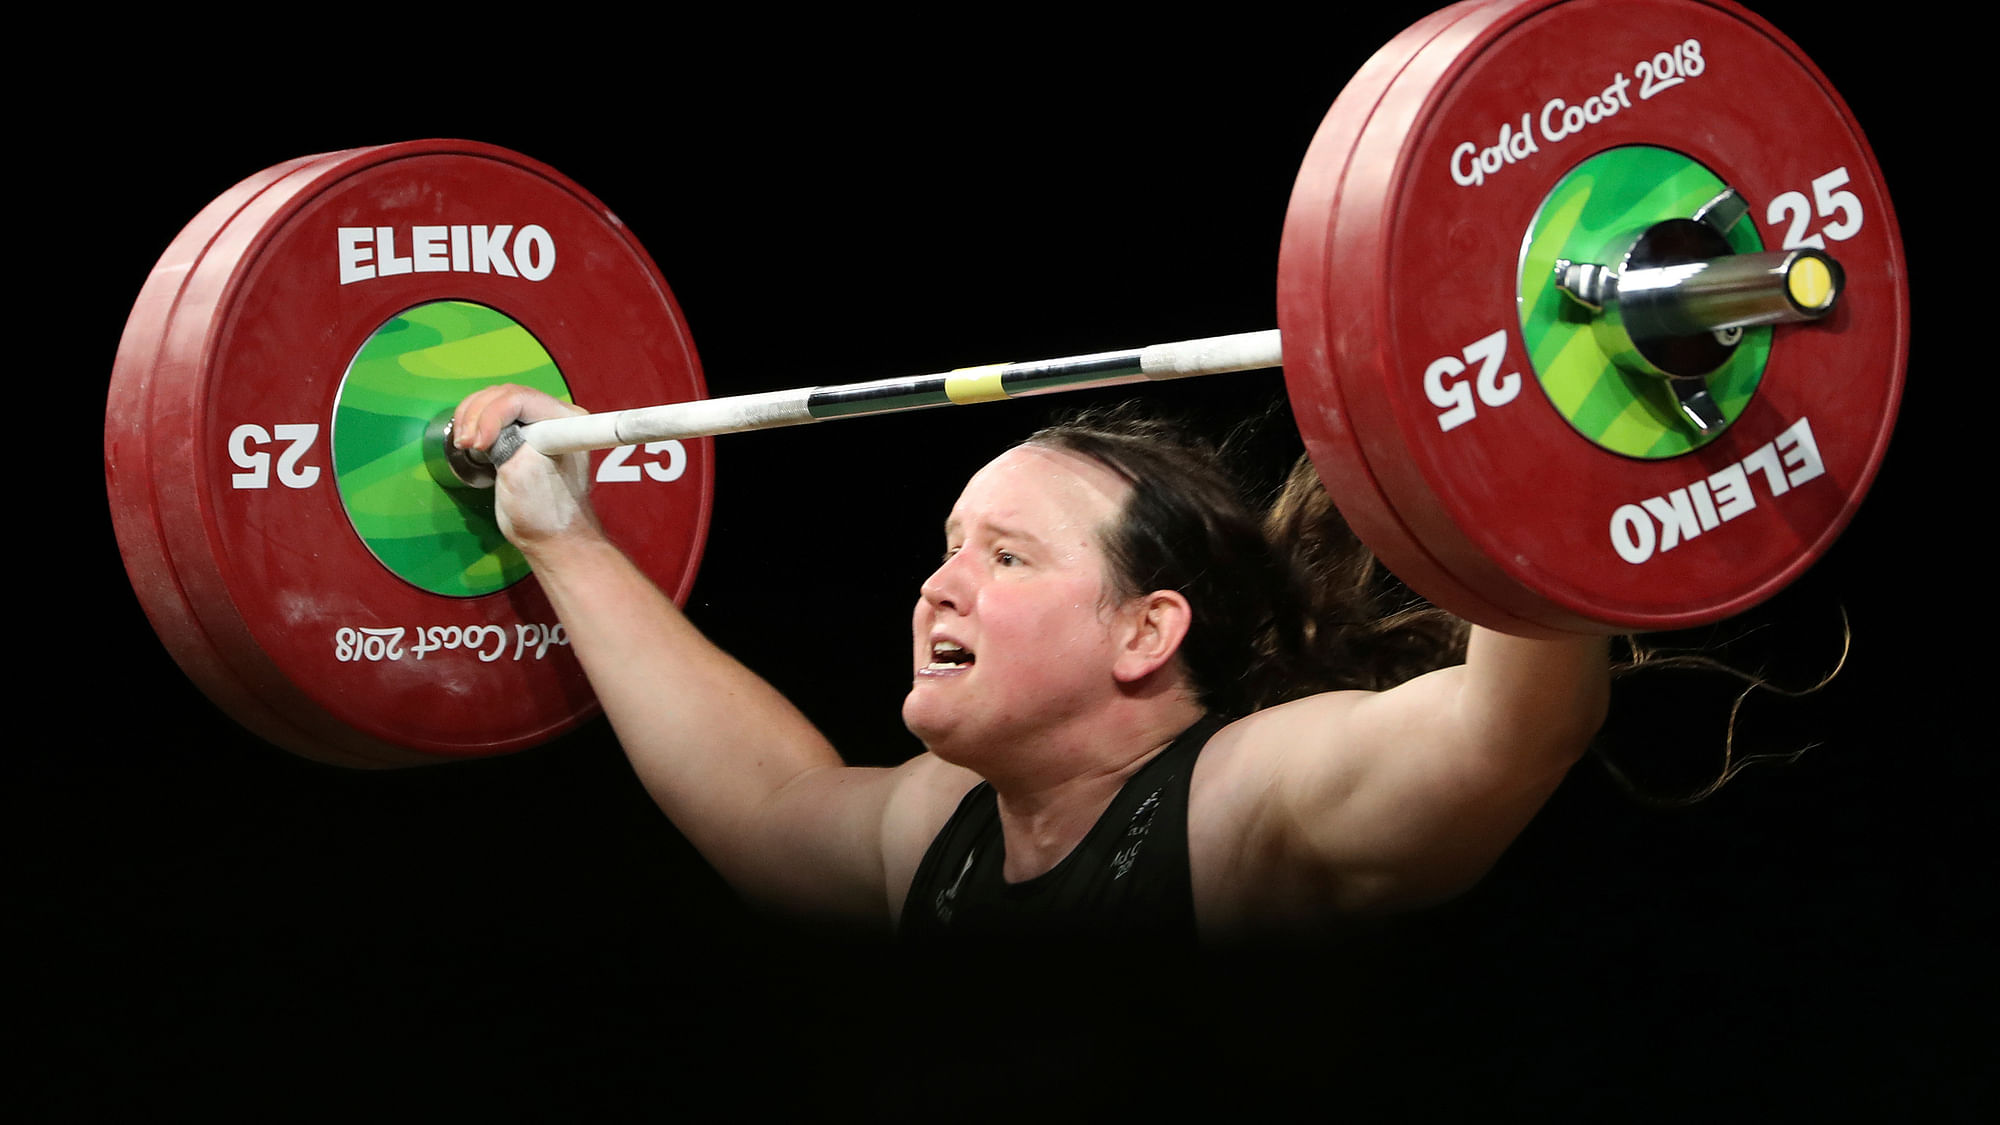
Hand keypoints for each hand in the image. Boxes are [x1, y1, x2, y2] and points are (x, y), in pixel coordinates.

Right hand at [452, 384, 599, 548]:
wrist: (549, 536)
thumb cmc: (547, 513)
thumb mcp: (523, 473)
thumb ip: (509, 442)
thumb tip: (489, 427)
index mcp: (566, 422)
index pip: (520, 399)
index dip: (493, 416)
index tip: (481, 444)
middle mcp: (555, 418)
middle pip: (505, 395)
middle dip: (478, 416)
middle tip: (467, 444)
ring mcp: (537, 425)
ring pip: (494, 401)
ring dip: (471, 417)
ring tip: (465, 444)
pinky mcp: (521, 435)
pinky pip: (491, 414)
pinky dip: (472, 422)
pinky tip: (467, 440)